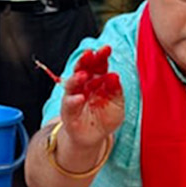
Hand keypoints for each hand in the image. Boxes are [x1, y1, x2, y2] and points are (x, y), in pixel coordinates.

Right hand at [53, 51, 124, 170]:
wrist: (94, 137)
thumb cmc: (106, 117)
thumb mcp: (117, 104)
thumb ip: (116, 91)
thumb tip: (114, 76)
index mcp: (97, 79)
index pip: (98, 64)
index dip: (101, 56)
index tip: (107, 48)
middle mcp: (83, 85)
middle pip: (83, 68)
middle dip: (85, 60)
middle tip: (89, 54)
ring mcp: (73, 97)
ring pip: (72, 84)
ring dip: (76, 78)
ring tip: (83, 74)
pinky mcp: (68, 112)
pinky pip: (69, 104)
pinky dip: (74, 100)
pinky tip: (80, 98)